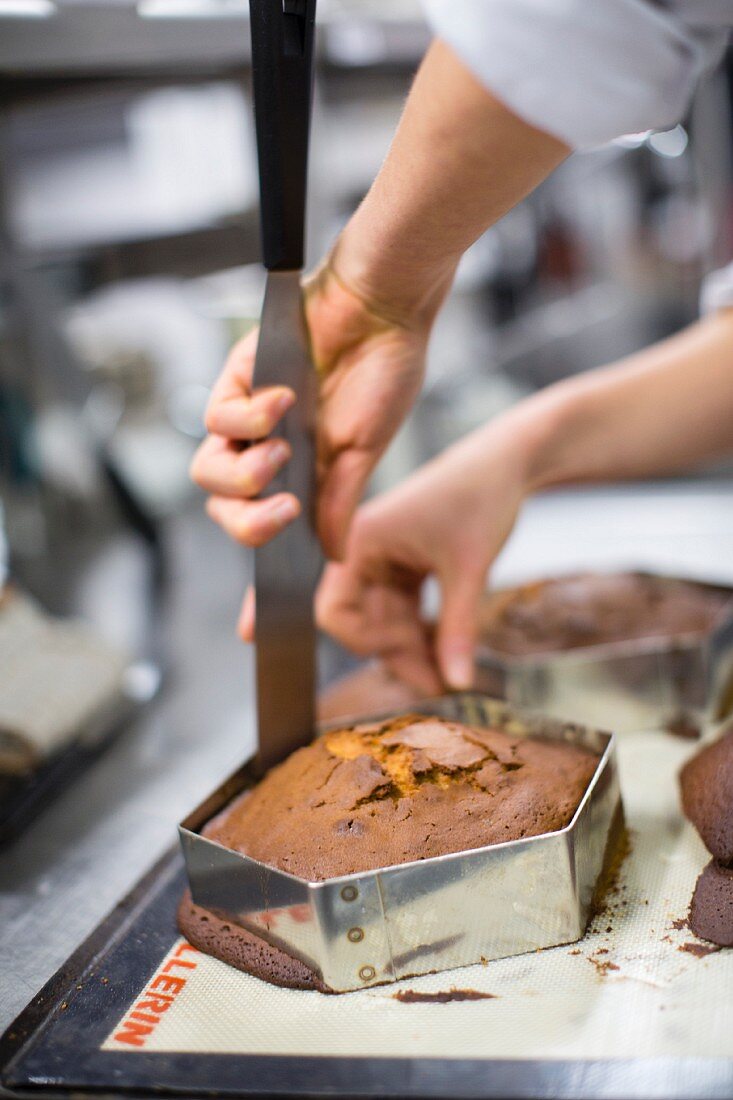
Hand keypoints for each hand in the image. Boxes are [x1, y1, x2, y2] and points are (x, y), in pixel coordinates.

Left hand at [190, 256, 438, 638]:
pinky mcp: (237, 379)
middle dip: (248, 524)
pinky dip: (248, 419)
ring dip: (244, 475)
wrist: (386, 309)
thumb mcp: (363, 453)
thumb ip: (339, 503)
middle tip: (288, 508)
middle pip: (223, 510)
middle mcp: (268, 453)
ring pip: (206, 472)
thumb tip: (333, 558)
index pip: (268, 535)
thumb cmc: (384, 375)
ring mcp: (249, 419)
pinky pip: (216, 418)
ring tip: (285, 449)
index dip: (257, 584)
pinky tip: (287, 400)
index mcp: (301, 477)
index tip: (252, 629)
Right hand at [315, 422, 529, 692]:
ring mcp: (379, 559)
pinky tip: (446, 652)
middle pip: (358, 623)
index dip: (364, 642)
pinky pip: (398, 611)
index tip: (409, 652)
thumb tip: (456, 684)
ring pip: (380, 622)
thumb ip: (458, 630)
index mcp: (359, 540)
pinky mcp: (400, 566)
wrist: (506, 464)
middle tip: (440, 683)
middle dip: (395, 653)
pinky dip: (419, 632)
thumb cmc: (481, 498)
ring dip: (410, 649)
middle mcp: (359, 550)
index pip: (333, 611)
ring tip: (449, 674)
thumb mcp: (469, 569)